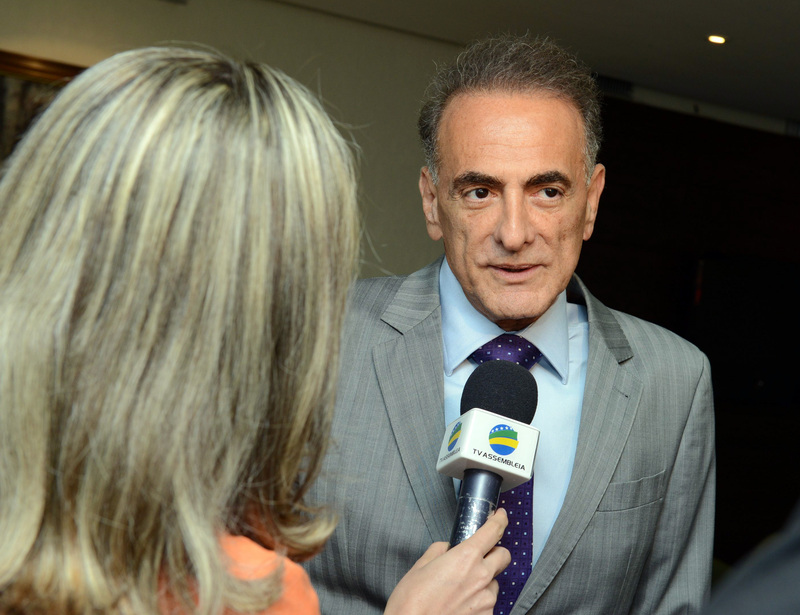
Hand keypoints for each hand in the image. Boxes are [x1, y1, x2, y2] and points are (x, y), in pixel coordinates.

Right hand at [384, 508, 510, 614]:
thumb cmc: (411, 602)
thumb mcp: (420, 566)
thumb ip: (440, 551)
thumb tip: (449, 549)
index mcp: (466, 558)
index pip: (493, 531)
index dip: (499, 520)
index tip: (500, 517)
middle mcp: (481, 577)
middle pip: (503, 556)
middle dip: (494, 552)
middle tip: (480, 556)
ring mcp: (486, 600)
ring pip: (494, 582)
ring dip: (483, 580)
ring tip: (460, 589)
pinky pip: (488, 603)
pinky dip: (478, 601)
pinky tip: (460, 604)